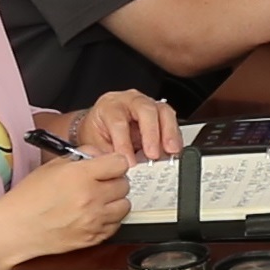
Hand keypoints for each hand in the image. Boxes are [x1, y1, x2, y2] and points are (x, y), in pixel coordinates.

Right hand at [0, 150, 132, 260]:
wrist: (16, 228)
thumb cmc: (28, 198)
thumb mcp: (52, 166)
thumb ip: (81, 156)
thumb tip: (100, 154)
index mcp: (80, 176)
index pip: (120, 163)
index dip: (114, 163)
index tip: (110, 166)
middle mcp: (91, 198)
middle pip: (124, 184)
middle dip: (114, 181)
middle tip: (101, 183)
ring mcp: (94, 220)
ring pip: (124, 206)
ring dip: (114, 201)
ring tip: (98, 200)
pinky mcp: (93, 238)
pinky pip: (116, 225)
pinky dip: (109, 219)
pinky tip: (94, 215)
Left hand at [66, 90, 182, 165]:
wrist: (102, 126)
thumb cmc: (98, 133)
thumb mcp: (95, 145)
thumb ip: (107, 156)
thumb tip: (116, 168)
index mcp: (109, 107)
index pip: (118, 122)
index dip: (124, 144)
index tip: (129, 163)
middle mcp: (130, 101)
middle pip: (145, 110)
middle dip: (151, 133)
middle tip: (153, 155)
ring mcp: (148, 104)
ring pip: (163, 111)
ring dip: (169, 133)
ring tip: (171, 151)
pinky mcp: (161, 114)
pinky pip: (172, 121)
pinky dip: (175, 136)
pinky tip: (175, 150)